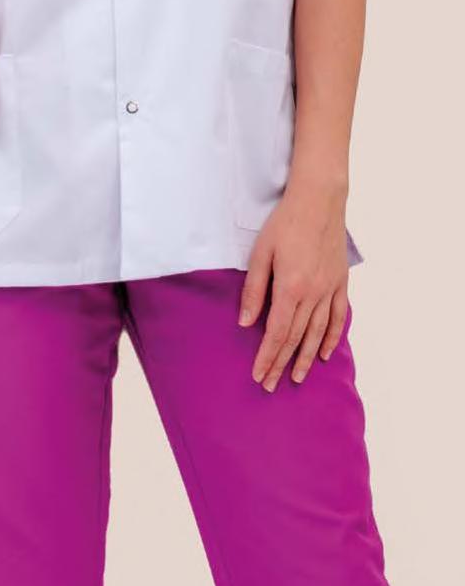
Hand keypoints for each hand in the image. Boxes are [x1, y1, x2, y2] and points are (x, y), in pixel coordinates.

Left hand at [237, 176, 349, 391]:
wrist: (319, 200)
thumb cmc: (285, 223)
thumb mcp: (261, 253)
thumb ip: (254, 290)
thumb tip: (246, 322)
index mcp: (290, 288)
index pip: (277, 333)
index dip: (267, 357)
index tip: (259, 376)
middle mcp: (313, 294)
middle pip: (295, 338)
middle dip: (281, 363)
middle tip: (271, 385)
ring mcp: (329, 289)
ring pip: (317, 333)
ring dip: (305, 358)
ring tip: (296, 378)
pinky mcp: (340, 282)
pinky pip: (338, 317)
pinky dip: (331, 337)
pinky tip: (324, 353)